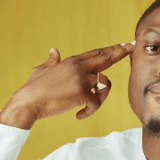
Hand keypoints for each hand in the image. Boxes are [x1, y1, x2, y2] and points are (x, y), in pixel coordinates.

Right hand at [0, 42, 134, 128]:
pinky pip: (96, 103)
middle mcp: (79, 67)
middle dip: (120, 53)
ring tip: (88, 106)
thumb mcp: (42, 69)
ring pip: (105, 85)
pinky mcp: (82, 94)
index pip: (96, 53)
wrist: (28, 102)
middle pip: (106, 58)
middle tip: (131, 47)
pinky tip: (79, 115)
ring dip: (101, 97)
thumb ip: (52, 60)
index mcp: (72, 61)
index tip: (123, 45)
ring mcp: (82, 79)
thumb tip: (54, 50)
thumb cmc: (33, 88)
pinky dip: (89, 112)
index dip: (110, 50)